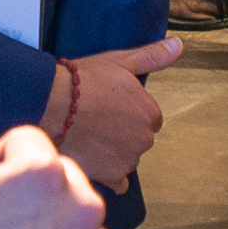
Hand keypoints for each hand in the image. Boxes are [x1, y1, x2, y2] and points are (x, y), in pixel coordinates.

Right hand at [48, 39, 173, 193]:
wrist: (51, 105)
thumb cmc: (81, 83)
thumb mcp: (120, 61)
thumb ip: (153, 56)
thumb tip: (177, 45)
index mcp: (149, 112)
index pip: (149, 118)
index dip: (129, 112)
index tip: (112, 108)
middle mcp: (144, 138)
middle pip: (138, 139)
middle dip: (122, 133)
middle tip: (98, 121)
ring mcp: (129, 159)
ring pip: (127, 159)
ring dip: (114, 153)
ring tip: (90, 137)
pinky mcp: (111, 176)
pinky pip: (119, 183)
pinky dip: (109, 175)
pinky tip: (95, 161)